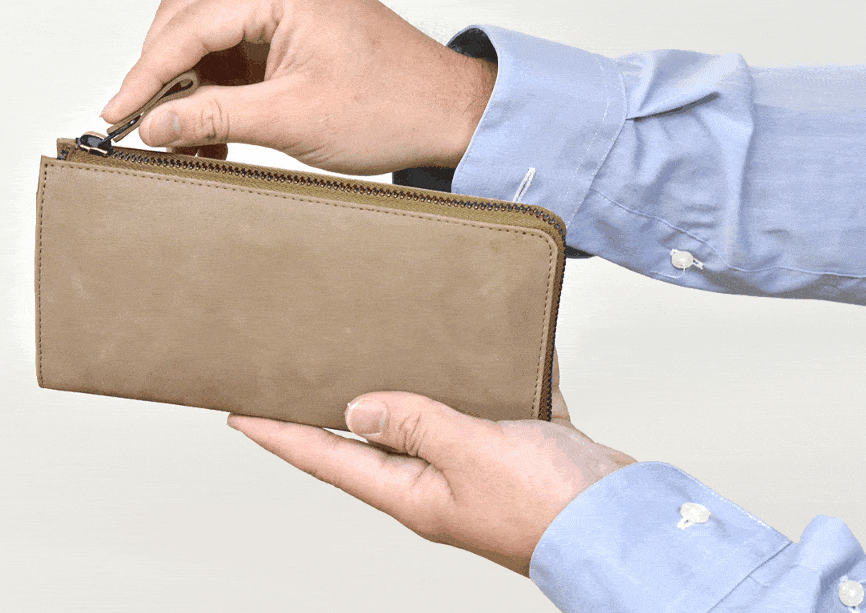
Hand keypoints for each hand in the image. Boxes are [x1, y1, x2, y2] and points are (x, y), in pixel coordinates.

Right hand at [102, 0, 495, 174]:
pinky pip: (234, 46)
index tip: (117, 113)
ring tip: (183, 138)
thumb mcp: (291, 118)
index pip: (190, 24)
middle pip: (188, 16)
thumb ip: (213, 116)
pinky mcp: (294, 21)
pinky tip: (209, 127)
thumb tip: (154, 123)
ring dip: (188, 85)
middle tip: (142, 125)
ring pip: (206, 32)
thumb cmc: (395, 106)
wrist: (448, 115)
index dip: (145, 74)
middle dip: (162, 75)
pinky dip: (216, 86)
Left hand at [226, 354, 635, 575]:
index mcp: (413, 493)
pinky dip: (483, 372)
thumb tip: (358, 406)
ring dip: (406, 384)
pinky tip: (484, 343)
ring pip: (428, 416)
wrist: (626, 523)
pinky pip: (488, 400)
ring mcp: (476, 464)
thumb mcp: (470, 455)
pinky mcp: (515, 446)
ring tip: (376, 346)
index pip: (328, 458)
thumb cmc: (551, 507)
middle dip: (333, 405)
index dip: (280, 435)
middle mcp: (436, 481)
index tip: (240, 412)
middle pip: (370, 438)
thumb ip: (415, 424)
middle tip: (298, 371)